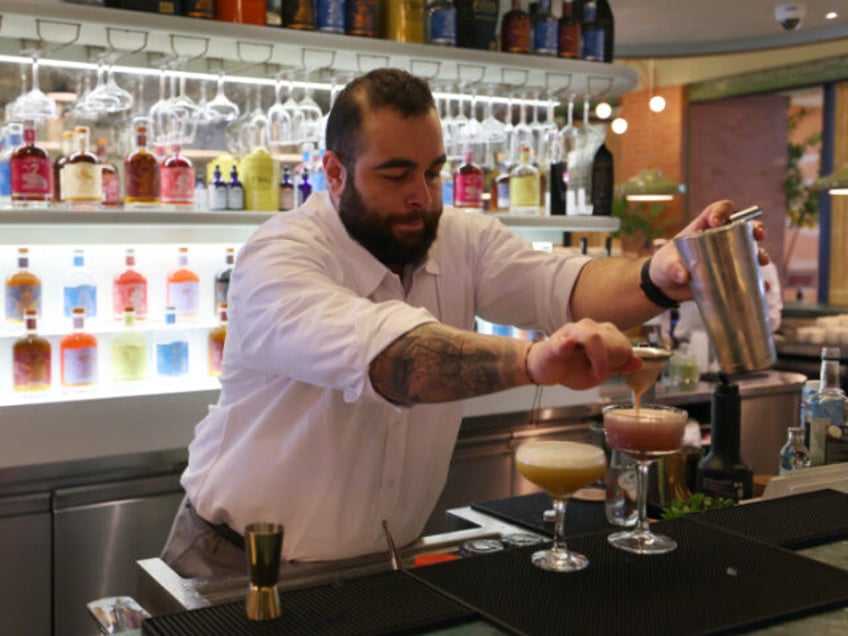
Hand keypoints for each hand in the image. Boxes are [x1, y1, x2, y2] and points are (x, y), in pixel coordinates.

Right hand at [527, 319, 641, 390]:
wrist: (544, 369)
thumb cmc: (570, 369)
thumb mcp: (599, 371)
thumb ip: (618, 366)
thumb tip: (639, 362)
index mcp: (601, 333)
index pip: (623, 344)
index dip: (620, 361)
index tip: (610, 372)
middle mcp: (588, 327)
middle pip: (612, 340)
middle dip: (611, 361)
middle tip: (600, 374)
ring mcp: (571, 333)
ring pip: (593, 338)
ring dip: (598, 359)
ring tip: (592, 373)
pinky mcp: (555, 343)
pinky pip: (564, 342)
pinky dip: (567, 344)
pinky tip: (568, 346)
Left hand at [649, 199, 769, 302]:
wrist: (666, 287)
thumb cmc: (664, 266)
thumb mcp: (665, 265)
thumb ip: (672, 269)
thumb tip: (684, 276)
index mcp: (702, 228)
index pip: (717, 210)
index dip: (722, 211)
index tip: (718, 222)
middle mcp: (719, 239)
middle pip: (742, 227)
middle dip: (754, 229)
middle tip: (757, 236)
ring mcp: (726, 256)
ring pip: (749, 250)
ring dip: (759, 253)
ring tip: (761, 261)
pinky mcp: (729, 274)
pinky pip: (747, 275)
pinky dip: (757, 281)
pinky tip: (763, 286)